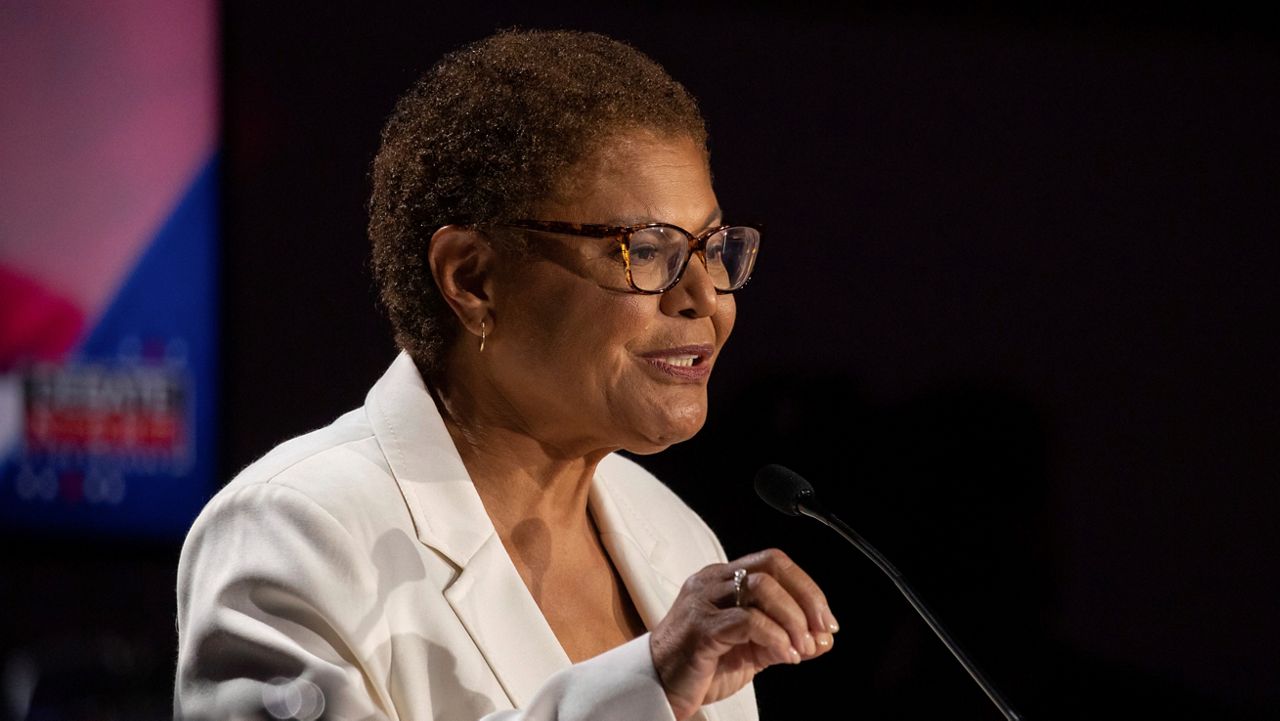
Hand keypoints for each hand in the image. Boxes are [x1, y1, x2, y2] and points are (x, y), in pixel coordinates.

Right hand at [649, 548, 838, 719]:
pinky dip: (775, 638)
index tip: (826, 620)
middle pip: (771, 568)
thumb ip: (785, 639)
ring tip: (800, 649)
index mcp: (722, 579)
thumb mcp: (752, 650)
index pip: (773, 562)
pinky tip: (784, 656)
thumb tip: (824, 639)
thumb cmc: (700, 667)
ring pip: (762, 589)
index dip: (807, 587)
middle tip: (820, 632)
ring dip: (792, 620)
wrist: (658, 690)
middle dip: (806, 599)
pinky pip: (748, 621)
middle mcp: (711, 582)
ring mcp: (702, 602)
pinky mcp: (700, 628)